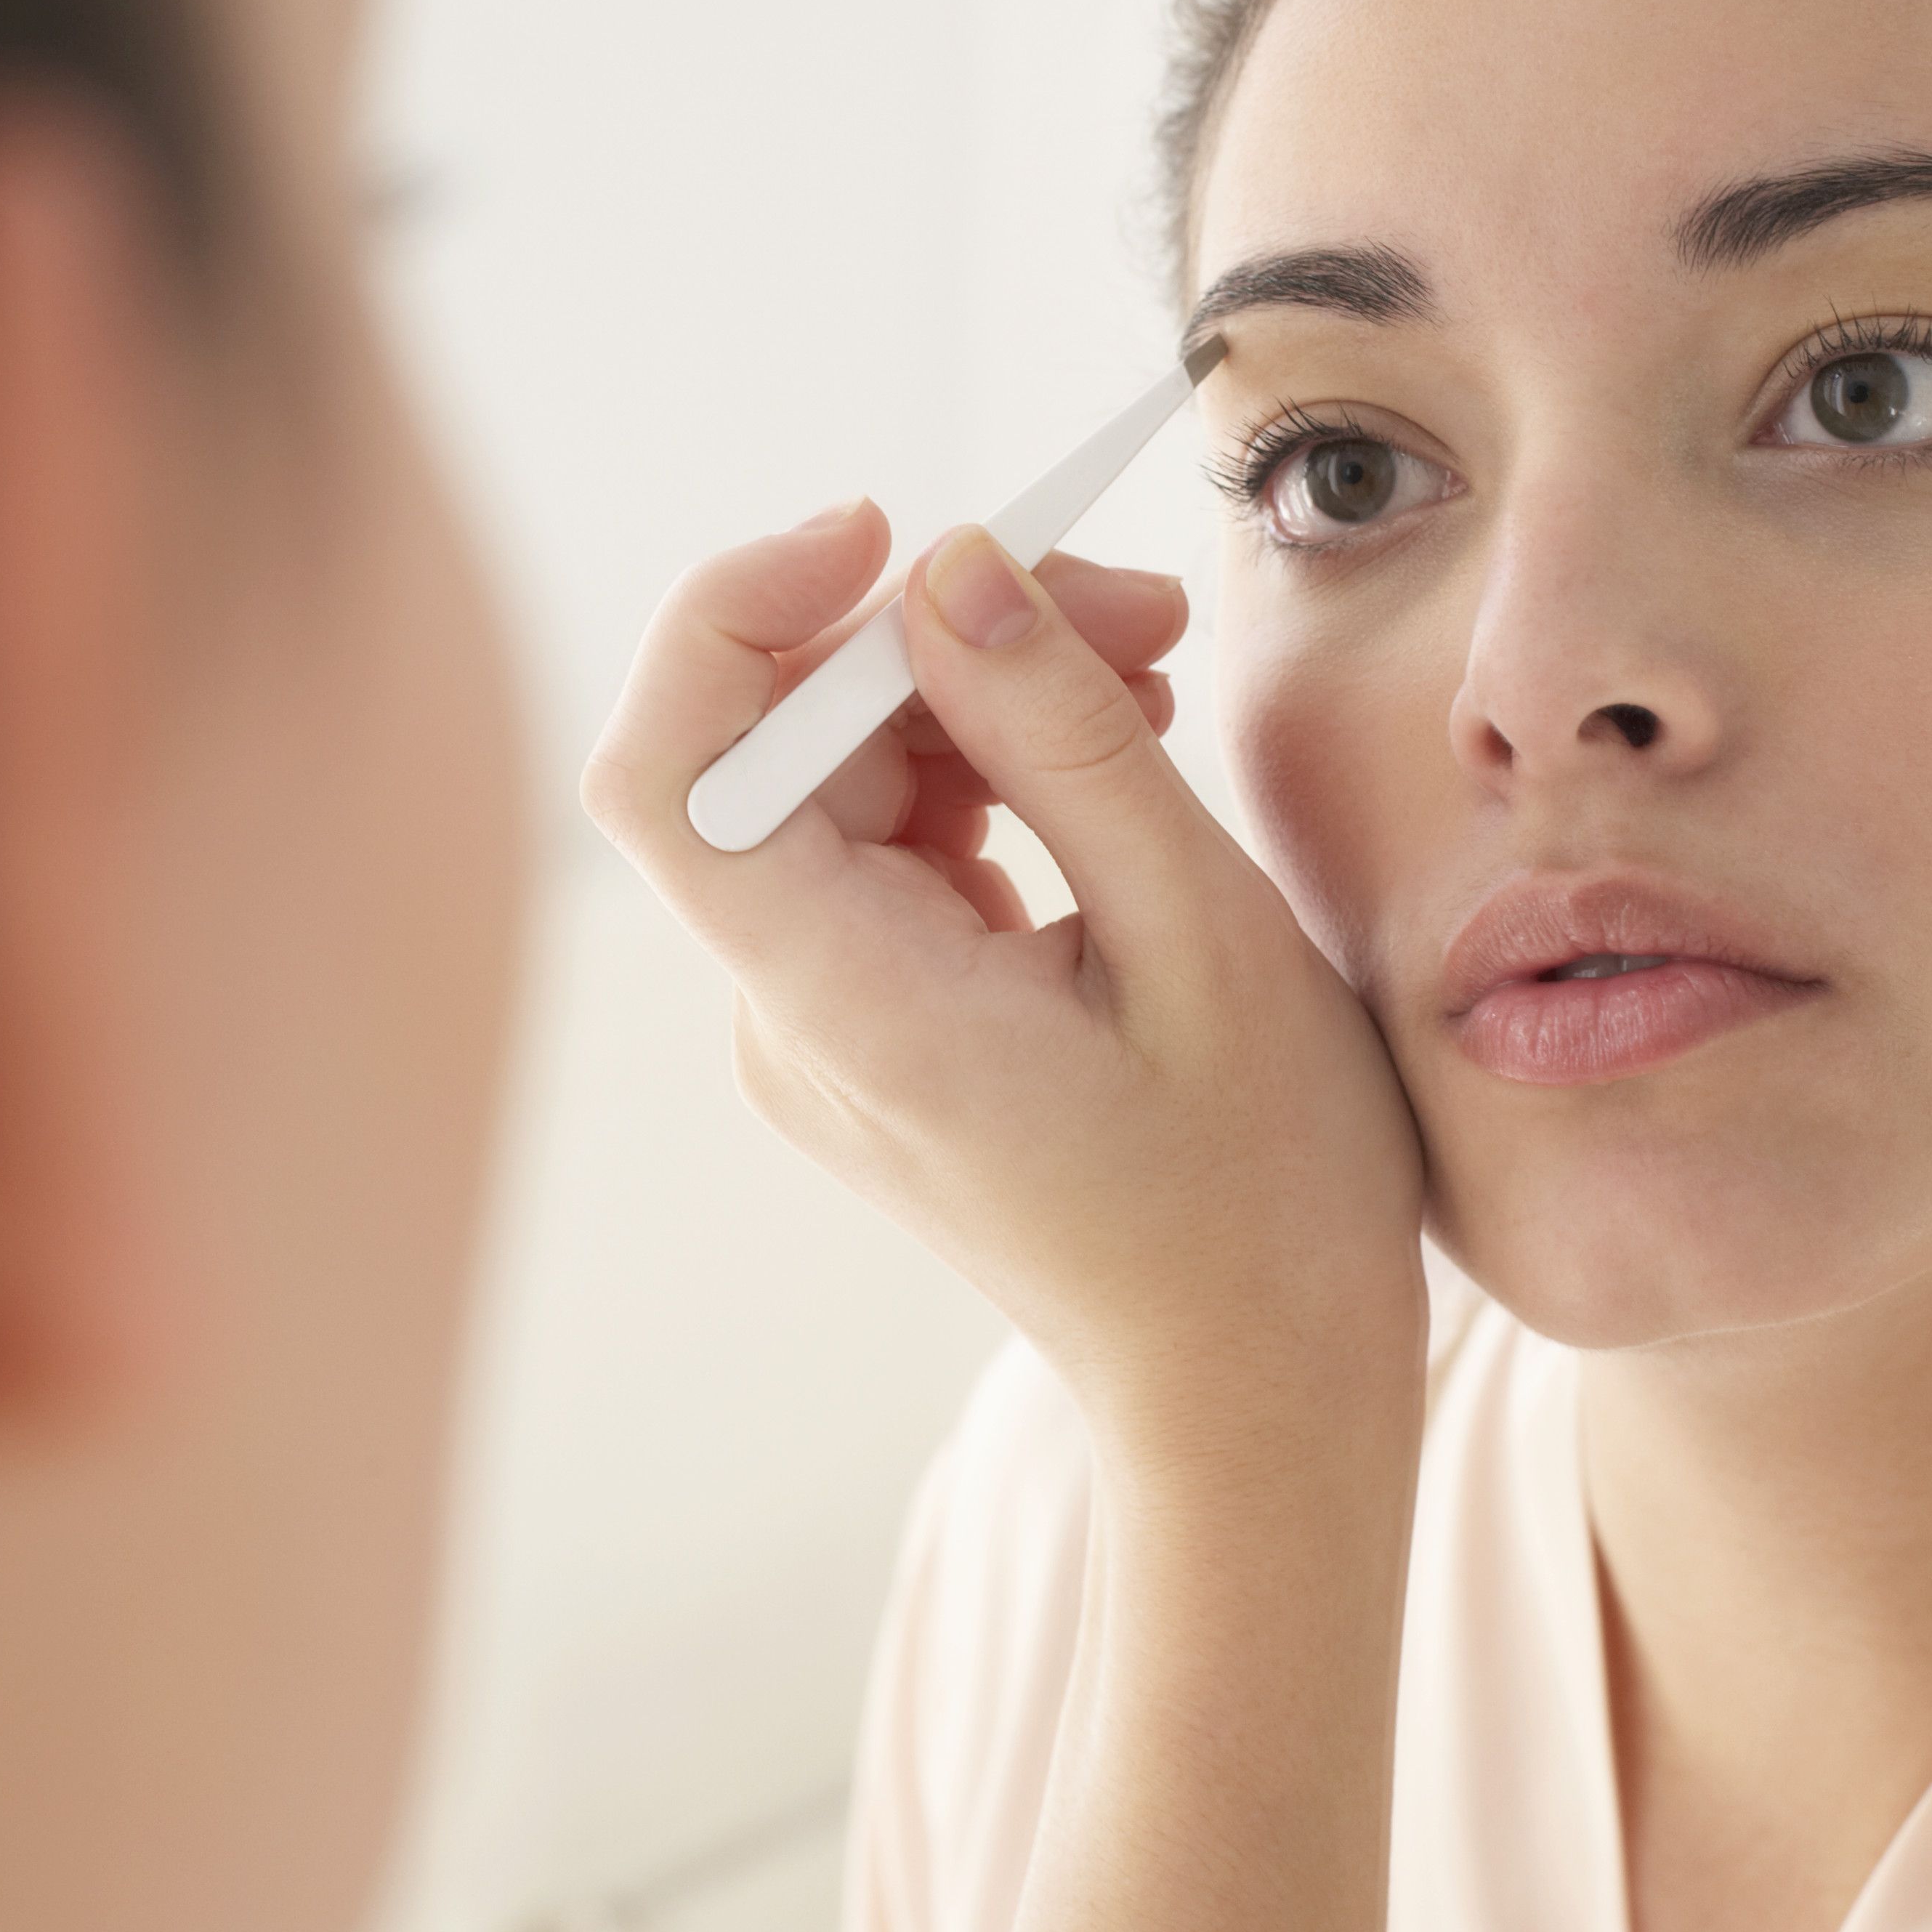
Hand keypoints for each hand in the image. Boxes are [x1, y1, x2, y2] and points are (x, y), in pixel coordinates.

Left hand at [581, 497, 1428, 1447]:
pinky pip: (892, 849)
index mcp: (849, 1011)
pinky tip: (1114, 757)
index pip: (670, 773)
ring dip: (980, 694)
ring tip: (1155, 668)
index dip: (736, 617)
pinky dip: (990, 775)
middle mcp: (795, 1020)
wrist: (1257, 1396)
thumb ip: (1062, 739)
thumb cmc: (1261, 1200)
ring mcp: (826, 1027)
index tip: (889, 535)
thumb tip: (953, 566)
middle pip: (778, 751)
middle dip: (935, 635)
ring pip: (843, 784)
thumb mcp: (1202, 938)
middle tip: (1137, 600)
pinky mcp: (879, 1024)